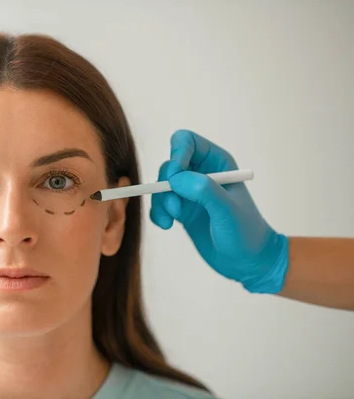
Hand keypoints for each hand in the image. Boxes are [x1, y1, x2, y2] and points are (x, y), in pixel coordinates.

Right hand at [150, 129, 289, 293]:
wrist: (247, 262)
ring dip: (161, 202)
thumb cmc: (245, 233)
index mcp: (217, 162)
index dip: (177, 153)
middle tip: (175, 207)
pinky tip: (167, 226)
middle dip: (166, 185)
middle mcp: (201, 173)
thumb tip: (176, 179)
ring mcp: (189, 192)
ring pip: (161, 186)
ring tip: (171, 222)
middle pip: (169, 164)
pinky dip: (157, 214)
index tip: (174, 176)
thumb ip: (204, 191)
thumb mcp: (227, 210)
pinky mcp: (181, 210)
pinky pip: (159, 204)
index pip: (187, 142)